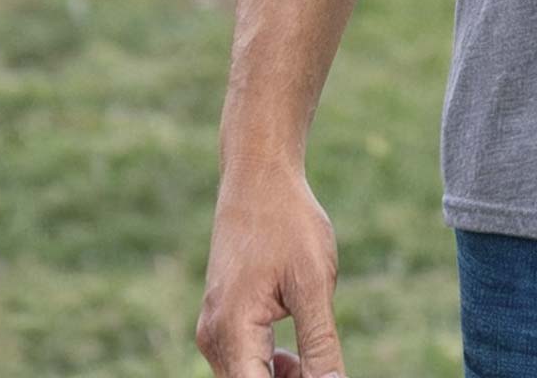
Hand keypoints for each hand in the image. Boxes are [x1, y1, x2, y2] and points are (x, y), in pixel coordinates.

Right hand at [197, 165, 345, 376]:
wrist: (259, 177)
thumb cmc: (289, 223)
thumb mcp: (314, 283)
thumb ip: (320, 344)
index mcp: (232, 332)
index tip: (321, 377)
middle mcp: (214, 339)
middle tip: (323, 370)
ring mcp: (213, 330)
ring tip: (315, 365)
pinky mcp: (220, 321)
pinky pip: (242, 362)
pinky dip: (268, 367)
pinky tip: (296, 357)